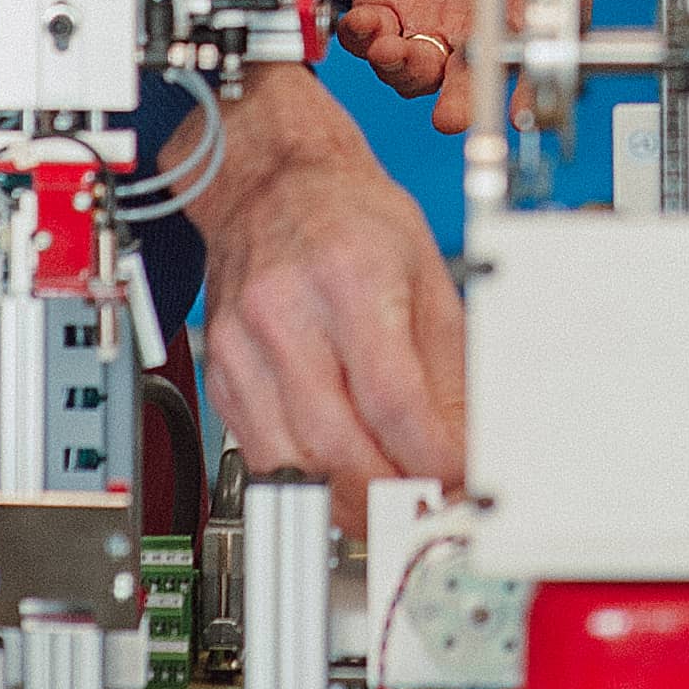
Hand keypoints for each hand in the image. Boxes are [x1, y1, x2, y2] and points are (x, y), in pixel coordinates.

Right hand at [180, 65, 469, 493]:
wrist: (269, 179)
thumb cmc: (349, 213)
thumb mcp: (426, 268)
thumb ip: (449, 361)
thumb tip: (467, 438)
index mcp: (349, 278)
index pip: (392, 398)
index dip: (430, 456)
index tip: (459, 477)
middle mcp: (286, 313)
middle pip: (337, 442)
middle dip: (391, 496)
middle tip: (427, 510)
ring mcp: (243, 345)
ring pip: (291, 461)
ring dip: (345, 503)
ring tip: (388, 509)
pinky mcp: (221, 369)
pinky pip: (258, 449)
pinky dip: (302, 479)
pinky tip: (336, 482)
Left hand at [337, 0, 648, 130]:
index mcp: (536, 30)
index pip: (532, 73)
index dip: (525, 94)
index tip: (520, 106)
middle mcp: (483, 45)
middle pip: (470, 89)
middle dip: (461, 104)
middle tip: (456, 113)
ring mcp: (433, 34)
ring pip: (414, 72)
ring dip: (405, 69)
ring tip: (400, 54)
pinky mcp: (390, 10)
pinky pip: (369, 36)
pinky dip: (362, 36)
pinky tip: (365, 25)